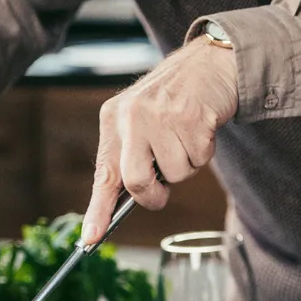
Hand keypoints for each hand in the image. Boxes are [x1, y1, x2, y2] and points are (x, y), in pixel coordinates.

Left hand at [82, 38, 237, 242]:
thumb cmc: (173, 100)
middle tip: (163, 189)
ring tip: (186, 136)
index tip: (90, 238)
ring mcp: (162, 116)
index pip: (104, 174)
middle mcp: (132, 116)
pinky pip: (199, 159)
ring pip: (175, 174)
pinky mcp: (193, 117)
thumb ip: (130, 155)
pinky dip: (204, 152)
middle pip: (136, 183)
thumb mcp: (140, 120)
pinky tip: (201, 127)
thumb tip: (126, 200)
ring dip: (186, 165)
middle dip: (154, 196)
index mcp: (113, 119)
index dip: (97, 210)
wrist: (210, 62)